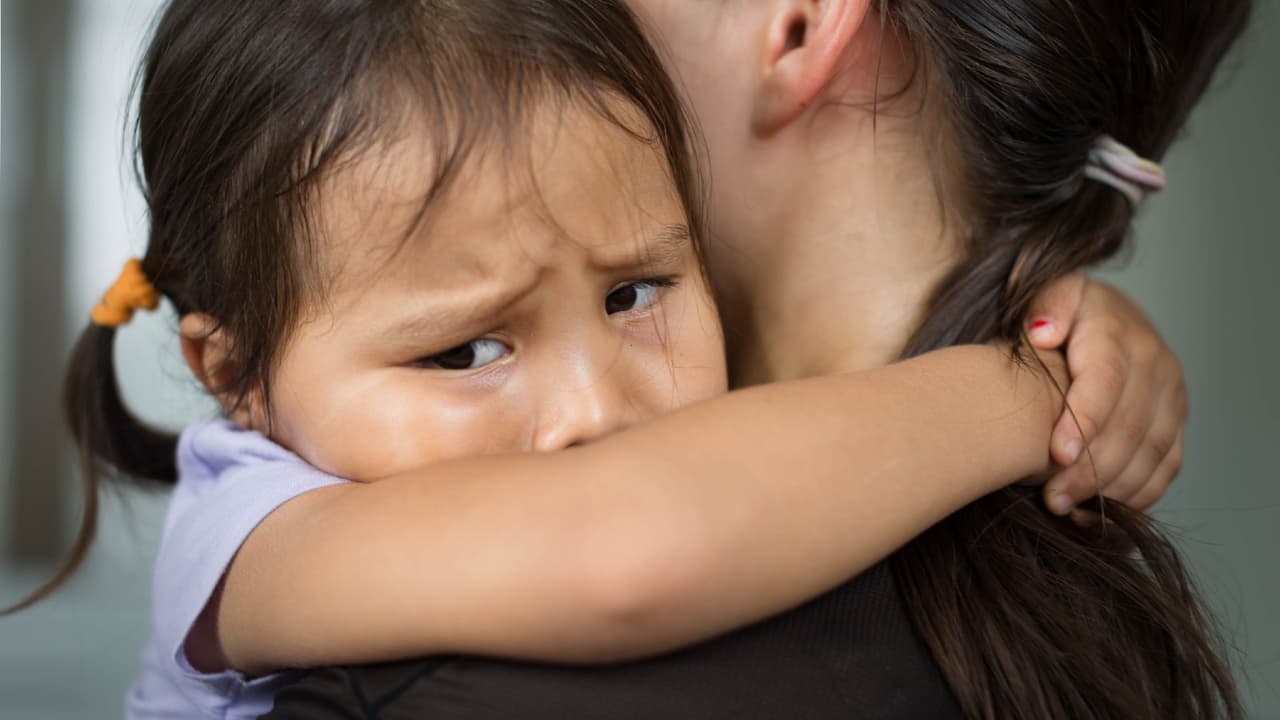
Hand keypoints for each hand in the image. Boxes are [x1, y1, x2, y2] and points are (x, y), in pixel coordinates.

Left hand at [1023, 274, 1186, 516]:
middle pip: (1131, 426)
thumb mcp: (1045, 292)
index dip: (1085, 420)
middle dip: (1092, 468)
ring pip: (1152, 453)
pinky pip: (1165, 468)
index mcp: (1118, 332)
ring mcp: (1171, 396)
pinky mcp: (1175, 423)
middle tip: (1052, 498)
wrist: (1099, 315)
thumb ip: (1043, 306)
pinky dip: (1137, 496)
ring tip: (1067, 509)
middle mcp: (1155, 365)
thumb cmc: (1058, 312)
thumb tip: (1043, 333)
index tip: (1057, 454)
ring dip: (1113, 489)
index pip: (1107, 380)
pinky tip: (1100, 513)